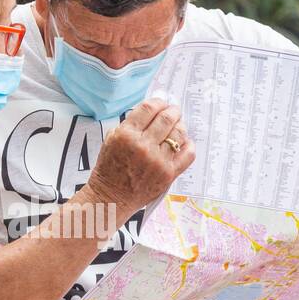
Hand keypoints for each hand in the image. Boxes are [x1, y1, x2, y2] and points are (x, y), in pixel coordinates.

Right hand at [84, 99, 194, 214]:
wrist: (111, 197)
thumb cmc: (110, 168)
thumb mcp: (111, 139)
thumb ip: (130, 124)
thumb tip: (152, 111)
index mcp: (126, 135)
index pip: (149, 108)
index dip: (159, 102)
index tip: (161, 103)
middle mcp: (143, 146)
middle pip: (167, 118)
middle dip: (173, 111)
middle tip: (174, 111)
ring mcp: (158, 160)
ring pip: (179, 133)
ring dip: (180, 125)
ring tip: (178, 125)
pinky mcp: (168, 173)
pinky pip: (187, 154)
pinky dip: (188, 145)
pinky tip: (184, 142)